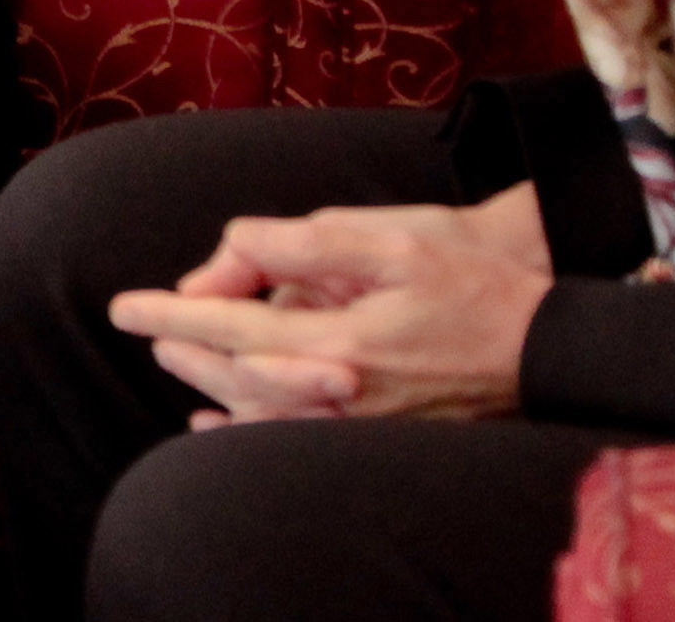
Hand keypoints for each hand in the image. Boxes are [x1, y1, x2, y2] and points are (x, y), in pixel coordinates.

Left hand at [107, 185, 553, 428]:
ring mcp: (362, 422)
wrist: (549, 336)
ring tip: (174, 362)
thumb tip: (232, 251)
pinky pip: (296, 436)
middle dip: (185, 347)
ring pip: (261, 412)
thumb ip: (298, 242)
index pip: (230, 328)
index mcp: (338, 343)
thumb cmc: (467, 273)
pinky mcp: (381, 431)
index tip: (125, 307)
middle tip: (143, 321)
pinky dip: (249, 428)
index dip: (172, 314)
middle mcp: (342, 393)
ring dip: (212, 386)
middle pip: (237, 374)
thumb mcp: (383, 237)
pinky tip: (220, 424)